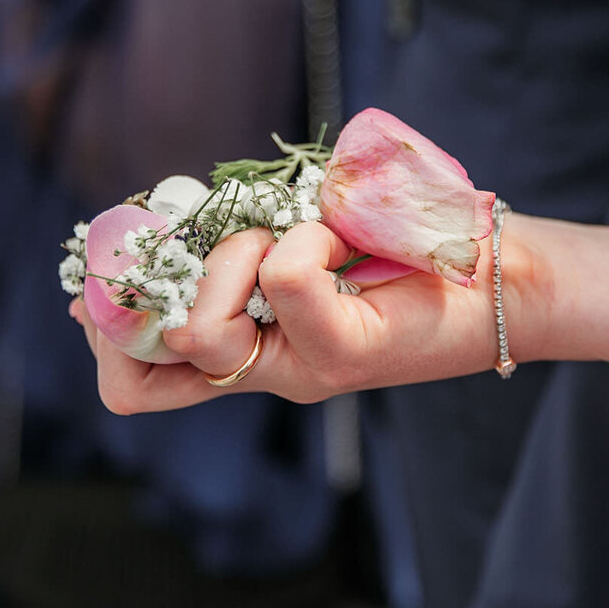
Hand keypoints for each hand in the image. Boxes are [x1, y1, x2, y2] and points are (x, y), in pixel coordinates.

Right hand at [71, 222, 506, 412]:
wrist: (504, 279)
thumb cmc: (406, 247)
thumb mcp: (305, 237)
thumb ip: (241, 239)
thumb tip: (156, 226)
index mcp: (250, 348)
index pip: (134, 381)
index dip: (104, 328)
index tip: (133, 264)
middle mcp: (266, 368)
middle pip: (137, 374)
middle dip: (148, 290)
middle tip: (213, 248)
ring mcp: (302, 366)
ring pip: (200, 329)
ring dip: (229, 257)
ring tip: (292, 237)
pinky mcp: (345, 352)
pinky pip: (285, 277)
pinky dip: (304, 235)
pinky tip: (343, 236)